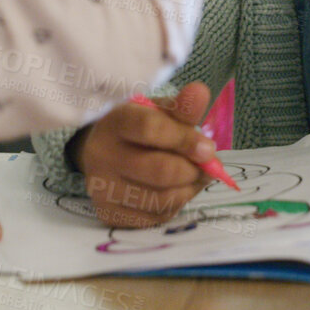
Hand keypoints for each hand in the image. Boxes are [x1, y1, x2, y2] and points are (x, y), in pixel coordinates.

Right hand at [73, 82, 215, 227]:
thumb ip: (181, 107)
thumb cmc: (139, 130)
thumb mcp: (157, 112)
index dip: (185, 139)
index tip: (208, 147)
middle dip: (192, 169)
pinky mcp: (109, 215)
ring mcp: (102, 189)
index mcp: (115, 122)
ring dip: (189, 189)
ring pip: (162, 199)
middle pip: (160, 170)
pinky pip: (156, 217)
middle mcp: (101, 156)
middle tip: (205, 165)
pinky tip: (176, 191)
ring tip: (194, 176)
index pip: (150, 129)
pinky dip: (176, 205)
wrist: (105, 154)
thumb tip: (201, 92)